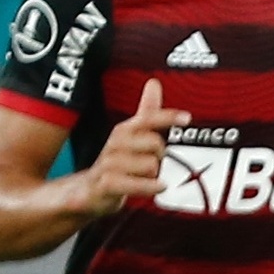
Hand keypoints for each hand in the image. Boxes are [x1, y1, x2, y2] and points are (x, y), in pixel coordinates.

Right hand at [83, 79, 191, 213]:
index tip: (187, 117)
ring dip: (154, 175)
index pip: (146, 118)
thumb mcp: (131, 137)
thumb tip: (154, 82)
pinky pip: (135, 183)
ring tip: (143, 179)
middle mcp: (115, 144)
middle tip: (152, 165)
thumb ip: (146, 112)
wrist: (86, 190)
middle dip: (161, 156)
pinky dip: (149, 186)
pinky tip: (158, 186)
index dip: (166, 117)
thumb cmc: (116, 163)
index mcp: (124, 130)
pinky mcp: (105, 184)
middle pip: (155, 144)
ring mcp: (108, 164)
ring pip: (150, 165)